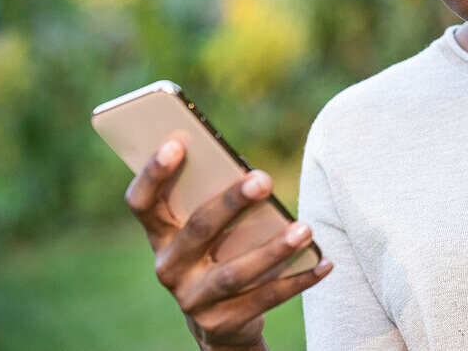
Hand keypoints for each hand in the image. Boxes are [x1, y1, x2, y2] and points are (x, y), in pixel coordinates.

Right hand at [125, 139, 333, 348]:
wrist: (221, 322)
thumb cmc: (220, 253)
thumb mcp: (211, 230)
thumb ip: (218, 202)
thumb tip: (253, 175)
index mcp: (161, 235)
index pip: (143, 202)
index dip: (154, 173)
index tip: (177, 142)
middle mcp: (169, 268)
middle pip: (198, 229)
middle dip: (231, 203)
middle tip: (264, 179)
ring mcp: (192, 300)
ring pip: (234, 273)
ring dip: (273, 249)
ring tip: (306, 229)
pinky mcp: (221, 323)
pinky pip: (265, 299)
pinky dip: (298, 280)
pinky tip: (324, 262)